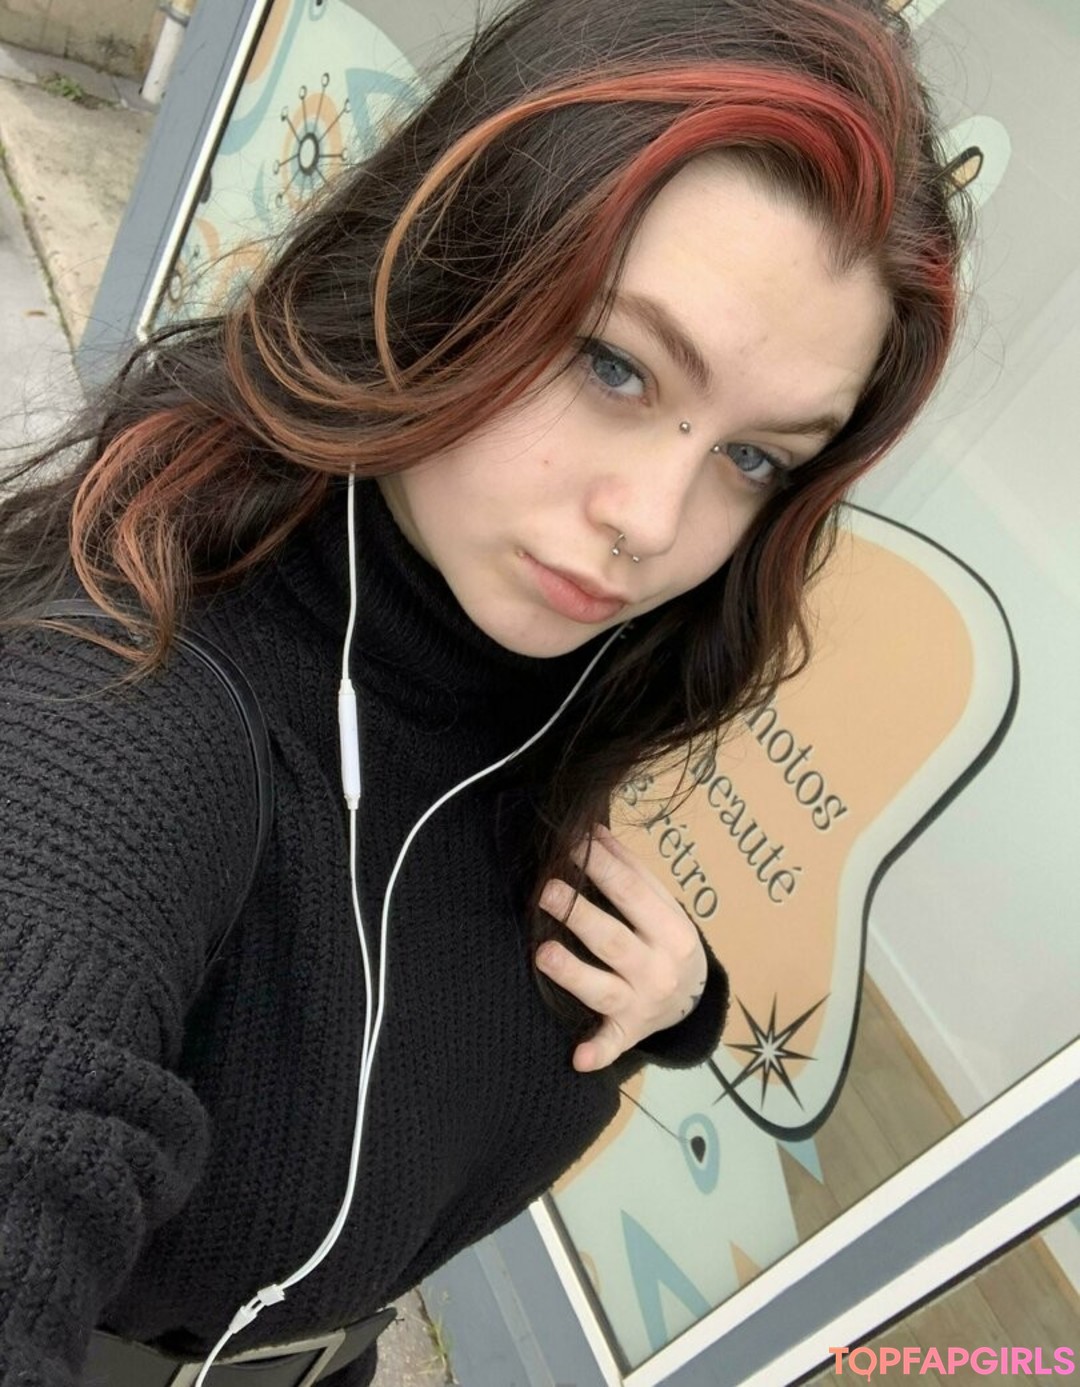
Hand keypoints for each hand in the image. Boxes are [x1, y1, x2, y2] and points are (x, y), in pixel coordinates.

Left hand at [534, 823, 707, 1071]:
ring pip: (603, 989)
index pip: (633, 894)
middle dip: (579, 916)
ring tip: (543, 952)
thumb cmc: (667, 941)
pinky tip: (577, 1059)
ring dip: (572, 973)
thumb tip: (594, 833)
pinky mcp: (626, 1032)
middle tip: (547, 891)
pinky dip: (596, 1053)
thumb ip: (632, 872)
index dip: (601, 867)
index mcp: (672, 932)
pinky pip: (610, 1045)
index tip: (572, 846)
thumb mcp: (662, 905)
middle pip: (613, 940)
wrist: (695, 1000)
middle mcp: (658, 969)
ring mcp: (642, 1004)